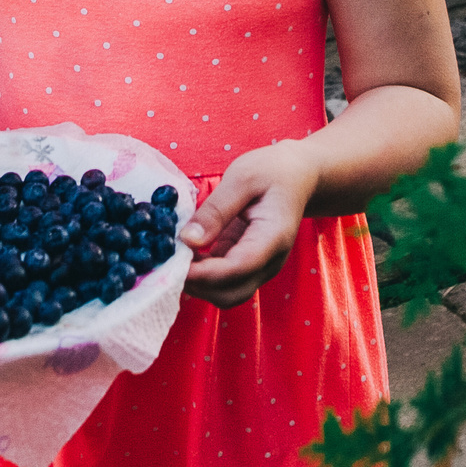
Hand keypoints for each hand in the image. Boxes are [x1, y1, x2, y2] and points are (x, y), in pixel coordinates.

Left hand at [180, 141, 319, 307]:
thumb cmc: (273, 171)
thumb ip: (216, 210)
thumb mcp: (242, 177)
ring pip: (224, 295)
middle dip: (196, 284)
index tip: (172, 262)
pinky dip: (201, 276)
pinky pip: (223, 283)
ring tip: (174, 256)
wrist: (298, 176)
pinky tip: (184, 255)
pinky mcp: (247, 266)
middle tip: (167, 260)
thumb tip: (187, 239)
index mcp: (273, 238)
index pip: (236, 269)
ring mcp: (259, 268)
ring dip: (197, 284)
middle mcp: (269, 262)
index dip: (201, 272)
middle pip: (229, 294)